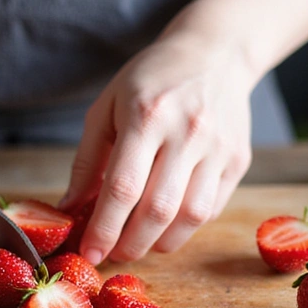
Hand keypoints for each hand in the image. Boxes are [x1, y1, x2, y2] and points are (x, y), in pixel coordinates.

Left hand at [59, 33, 253, 263]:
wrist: (215, 53)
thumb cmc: (151, 80)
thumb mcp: (107, 107)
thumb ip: (87, 161)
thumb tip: (68, 209)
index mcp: (147, 115)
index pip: (123, 187)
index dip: (104, 228)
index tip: (89, 252)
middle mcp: (188, 132)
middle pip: (157, 209)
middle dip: (130, 244)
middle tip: (112, 254)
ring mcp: (218, 148)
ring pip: (190, 217)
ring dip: (160, 243)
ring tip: (138, 244)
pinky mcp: (238, 160)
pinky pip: (211, 209)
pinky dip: (185, 227)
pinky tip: (165, 225)